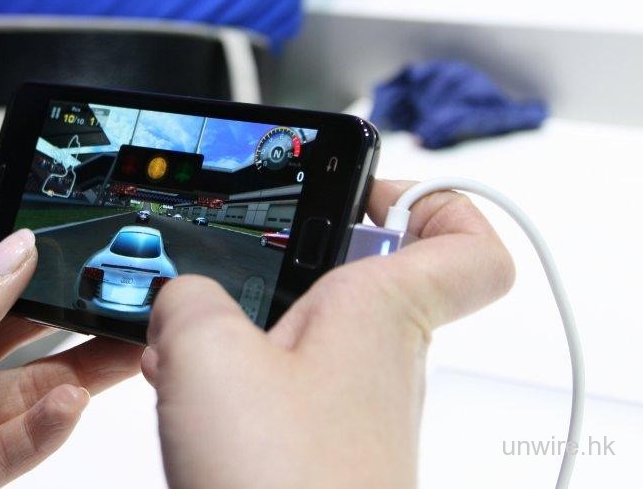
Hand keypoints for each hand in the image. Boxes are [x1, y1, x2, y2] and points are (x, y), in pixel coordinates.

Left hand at [0, 210, 141, 487]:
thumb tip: (17, 247)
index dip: (21, 229)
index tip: (81, 212)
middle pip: (18, 322)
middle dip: (71, 306)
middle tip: (129, 292)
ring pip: (29, 385)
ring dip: (77, 369)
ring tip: (122, 349)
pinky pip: (14, 444)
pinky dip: (45, 427)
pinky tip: (69, 404)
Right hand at [142, 179, 515, 487]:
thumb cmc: (283, 483)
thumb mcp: (206, 352)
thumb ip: (186, 296)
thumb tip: (180, 295)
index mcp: (380, 310)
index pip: (466, 240)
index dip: (434, 198)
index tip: (371, 188)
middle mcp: (381, 355)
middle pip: (368, 272)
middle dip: (296, 255)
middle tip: (242, 253)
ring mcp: (350, 404)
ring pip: (312, 329)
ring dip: (251, 319)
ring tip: (192, 332)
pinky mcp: (316, 445)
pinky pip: (283, 382)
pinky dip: (237, 372)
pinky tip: (188, 387)